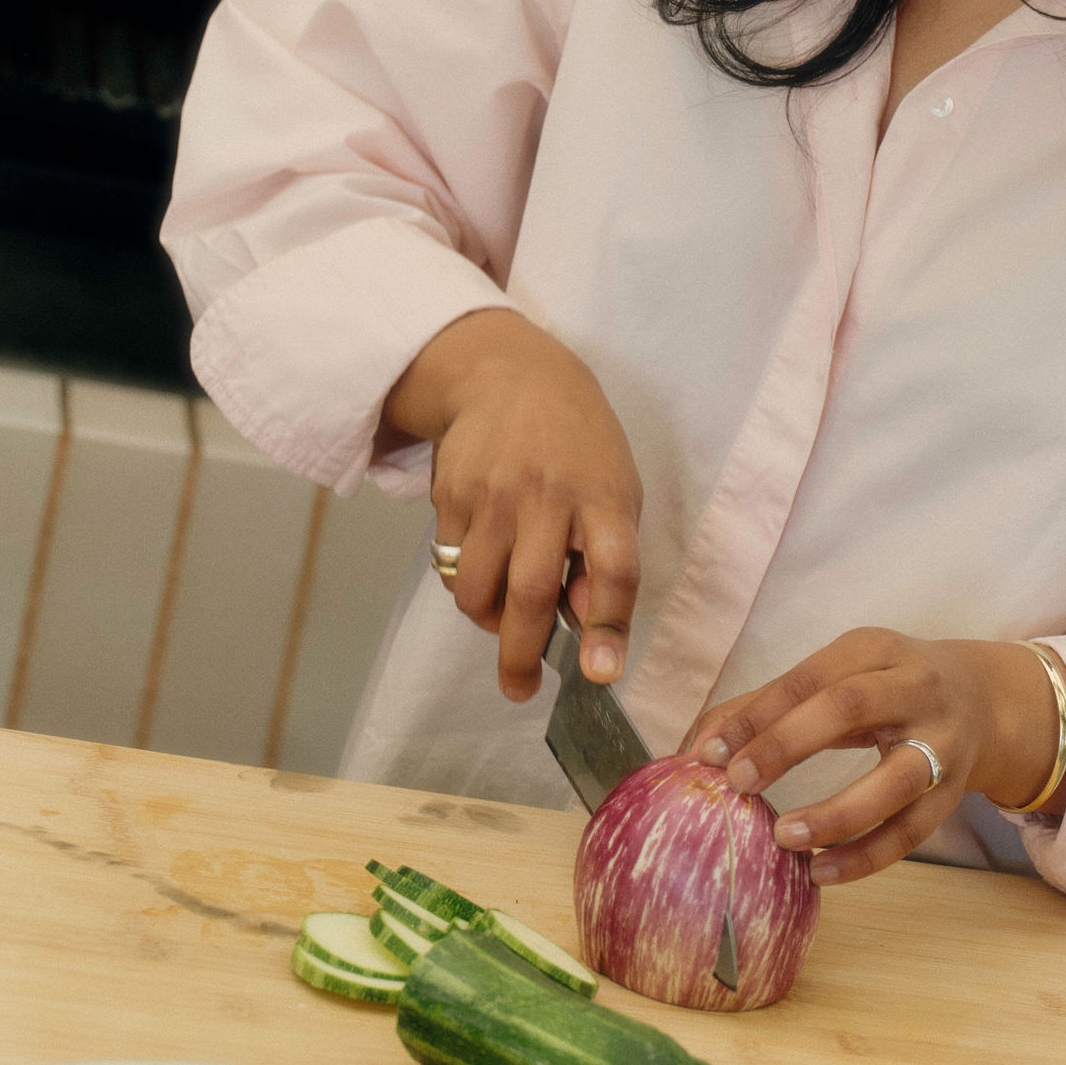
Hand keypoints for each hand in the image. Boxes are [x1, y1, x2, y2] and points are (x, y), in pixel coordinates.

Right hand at [387, 310, 641, 704]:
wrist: (508, 374)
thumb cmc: (577, 443)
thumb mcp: (615, 485)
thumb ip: (607, 555)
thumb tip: (586, 628)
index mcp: (604, 497)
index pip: (615, 569)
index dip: (609, 627)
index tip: (600, 674)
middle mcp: (547, 497)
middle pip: (530, 592)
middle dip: (522, 656)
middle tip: (520, 690)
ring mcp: (493, 495)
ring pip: (475, 590)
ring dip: (487, 622)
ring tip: (502, 618)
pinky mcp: (450, 495)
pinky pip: (450, 564)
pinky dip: (466, 583)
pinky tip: (485, 564)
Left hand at [681, 629, 1065, 886]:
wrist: (983, 700)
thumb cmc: (884, 688)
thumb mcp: (837, 676)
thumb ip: (767, 705)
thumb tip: (695, 748)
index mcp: (873, 650)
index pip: (808, 677)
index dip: (758, 714)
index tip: (708, 753)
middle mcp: (914, 687)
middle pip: (849, 707)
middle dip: (787, 744)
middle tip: (737, 784)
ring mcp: (941, 742)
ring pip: (893, 780)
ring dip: (835, 812)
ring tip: (782, 838)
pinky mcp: (954, 792)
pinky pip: (911, 832)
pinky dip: (865, 857)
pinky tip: (820, 872)